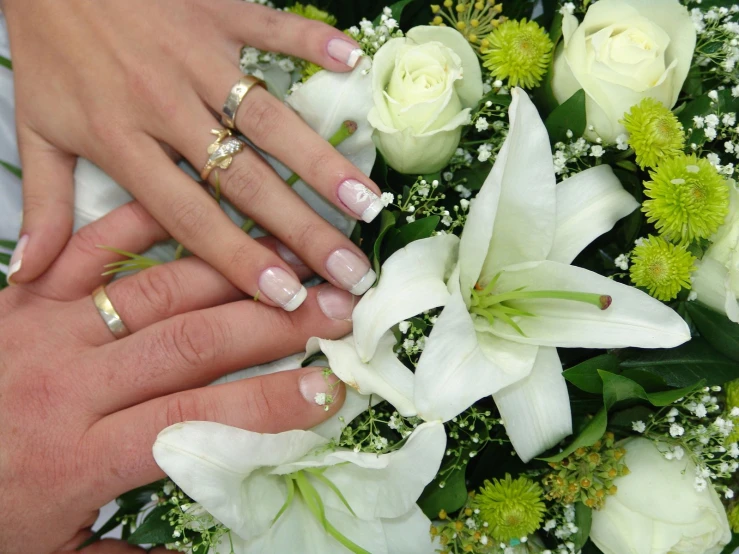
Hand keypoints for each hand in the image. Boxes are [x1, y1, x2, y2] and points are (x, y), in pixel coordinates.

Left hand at [0, 201, 353, 552]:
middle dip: (276, 322)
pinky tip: (199, 207)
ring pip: (158, 288)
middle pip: (193, 342)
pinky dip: (146, 221)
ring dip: (234, 271)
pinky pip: (91, 245)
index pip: (194, 420)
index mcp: (77, 458)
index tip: (329, 389)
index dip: (268, 404)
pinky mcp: (23, 294)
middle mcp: (68, 383)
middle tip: (338, 306)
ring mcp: (44, 327)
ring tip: (293, 260)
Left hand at [4, 0, 380, 309]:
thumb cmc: (49, 50)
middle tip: (350, 269)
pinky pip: (271, 27)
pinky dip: (311, 42)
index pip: (190, 217)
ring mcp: (196, 56)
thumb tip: (30, 276)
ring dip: (321, 161)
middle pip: (246, 180)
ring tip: (367, 201)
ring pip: (268, 119)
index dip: (240, 260)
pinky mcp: (216, 11)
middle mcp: (166, 107)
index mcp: (123, 141)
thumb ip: (43, 205)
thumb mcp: (37, 130)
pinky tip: (355, 63)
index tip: (286, 297)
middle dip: (302, 229)